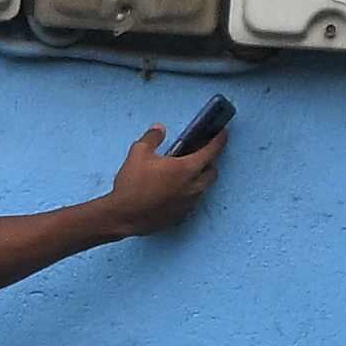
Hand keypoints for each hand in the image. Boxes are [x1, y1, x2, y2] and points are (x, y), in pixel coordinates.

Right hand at [104, 121, 225, 229]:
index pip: (211, 151)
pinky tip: (176, 190)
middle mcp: (193, 186)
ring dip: (200, 178)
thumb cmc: (132, 184)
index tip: (223, 133)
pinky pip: (193, 201)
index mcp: (186, 168)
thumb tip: (159, 129)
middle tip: (200, 154)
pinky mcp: (181, 215)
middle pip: (212, 172)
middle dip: (210, 161)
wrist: (123, 216)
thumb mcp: (138, 153)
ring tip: (187, 172)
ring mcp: (188, 203)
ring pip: (203, 188)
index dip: (219, 140)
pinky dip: (190, 192)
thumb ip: (152, 138)